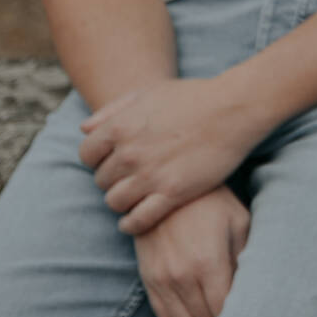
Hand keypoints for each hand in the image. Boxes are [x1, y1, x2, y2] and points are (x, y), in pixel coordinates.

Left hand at [80, 75, 261, 233]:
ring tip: (134, 198)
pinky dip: (131, 224)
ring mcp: (150, 176)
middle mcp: (129, 154)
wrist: (232, 109)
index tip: (112, 161)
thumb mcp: (147, 93)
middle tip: (129, 179)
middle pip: (101, 181)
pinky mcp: (172, 193)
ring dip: (121, 202)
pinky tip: (134, 221)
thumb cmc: (192, 96)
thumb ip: (112, 110)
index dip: (97, 160)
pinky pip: (138, 220)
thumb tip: (84, 130)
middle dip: (112, 180)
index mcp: (119, 128)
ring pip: (115, 202)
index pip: (86, 156)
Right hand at [135, 187, 251, 316]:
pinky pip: (164, 314)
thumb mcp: (238, 221)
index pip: (223, 311)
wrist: (164, 184)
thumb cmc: (211, 201)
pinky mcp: (148, 277)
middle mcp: (182, 275)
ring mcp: (161, 278)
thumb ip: (246, 257)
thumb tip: (254, 289)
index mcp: (208, 262)